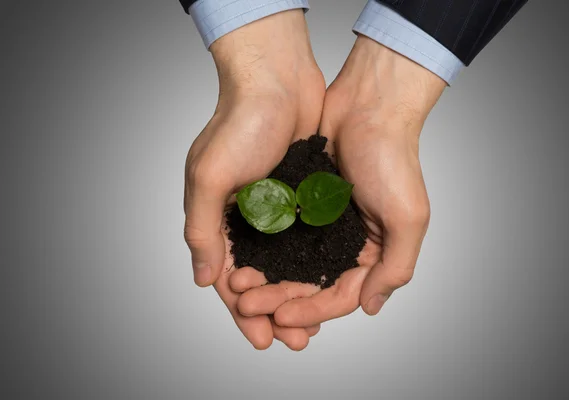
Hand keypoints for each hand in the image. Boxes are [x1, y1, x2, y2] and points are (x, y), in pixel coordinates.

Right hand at [183, 10, 324, 348]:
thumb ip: (203, 229)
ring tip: (314, 322)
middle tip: (296, 339)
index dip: (243, 311)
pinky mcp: (298, 195)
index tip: (262, 339)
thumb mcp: (211, 176)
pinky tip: (326, 281)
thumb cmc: (239, 121)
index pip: (228, 277)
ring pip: (284, 264)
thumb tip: (205, 279)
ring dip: (295, 293)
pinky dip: (311, 263)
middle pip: (259, 278)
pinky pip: (304, 239)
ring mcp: (272, 208)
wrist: (277, 80)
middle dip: (274, 311)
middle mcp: (243, 218)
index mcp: (216, 218)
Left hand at [231, 35, 445, 326]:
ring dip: (266, 278)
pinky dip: (262, 248)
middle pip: (309, 285)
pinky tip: (242, 257)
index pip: (340, 296)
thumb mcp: (407, 218)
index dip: (311, 311)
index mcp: (373, 252)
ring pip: (289, 263)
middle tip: (249, 305)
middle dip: (279, 299)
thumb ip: (395, 267)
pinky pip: (278, 233)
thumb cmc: (393, 158)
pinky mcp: (301, 201)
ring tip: (240, 286)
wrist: (368, 105)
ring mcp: (322, 222)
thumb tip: (372, 307)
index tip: (281, 319)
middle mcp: (346, 242)